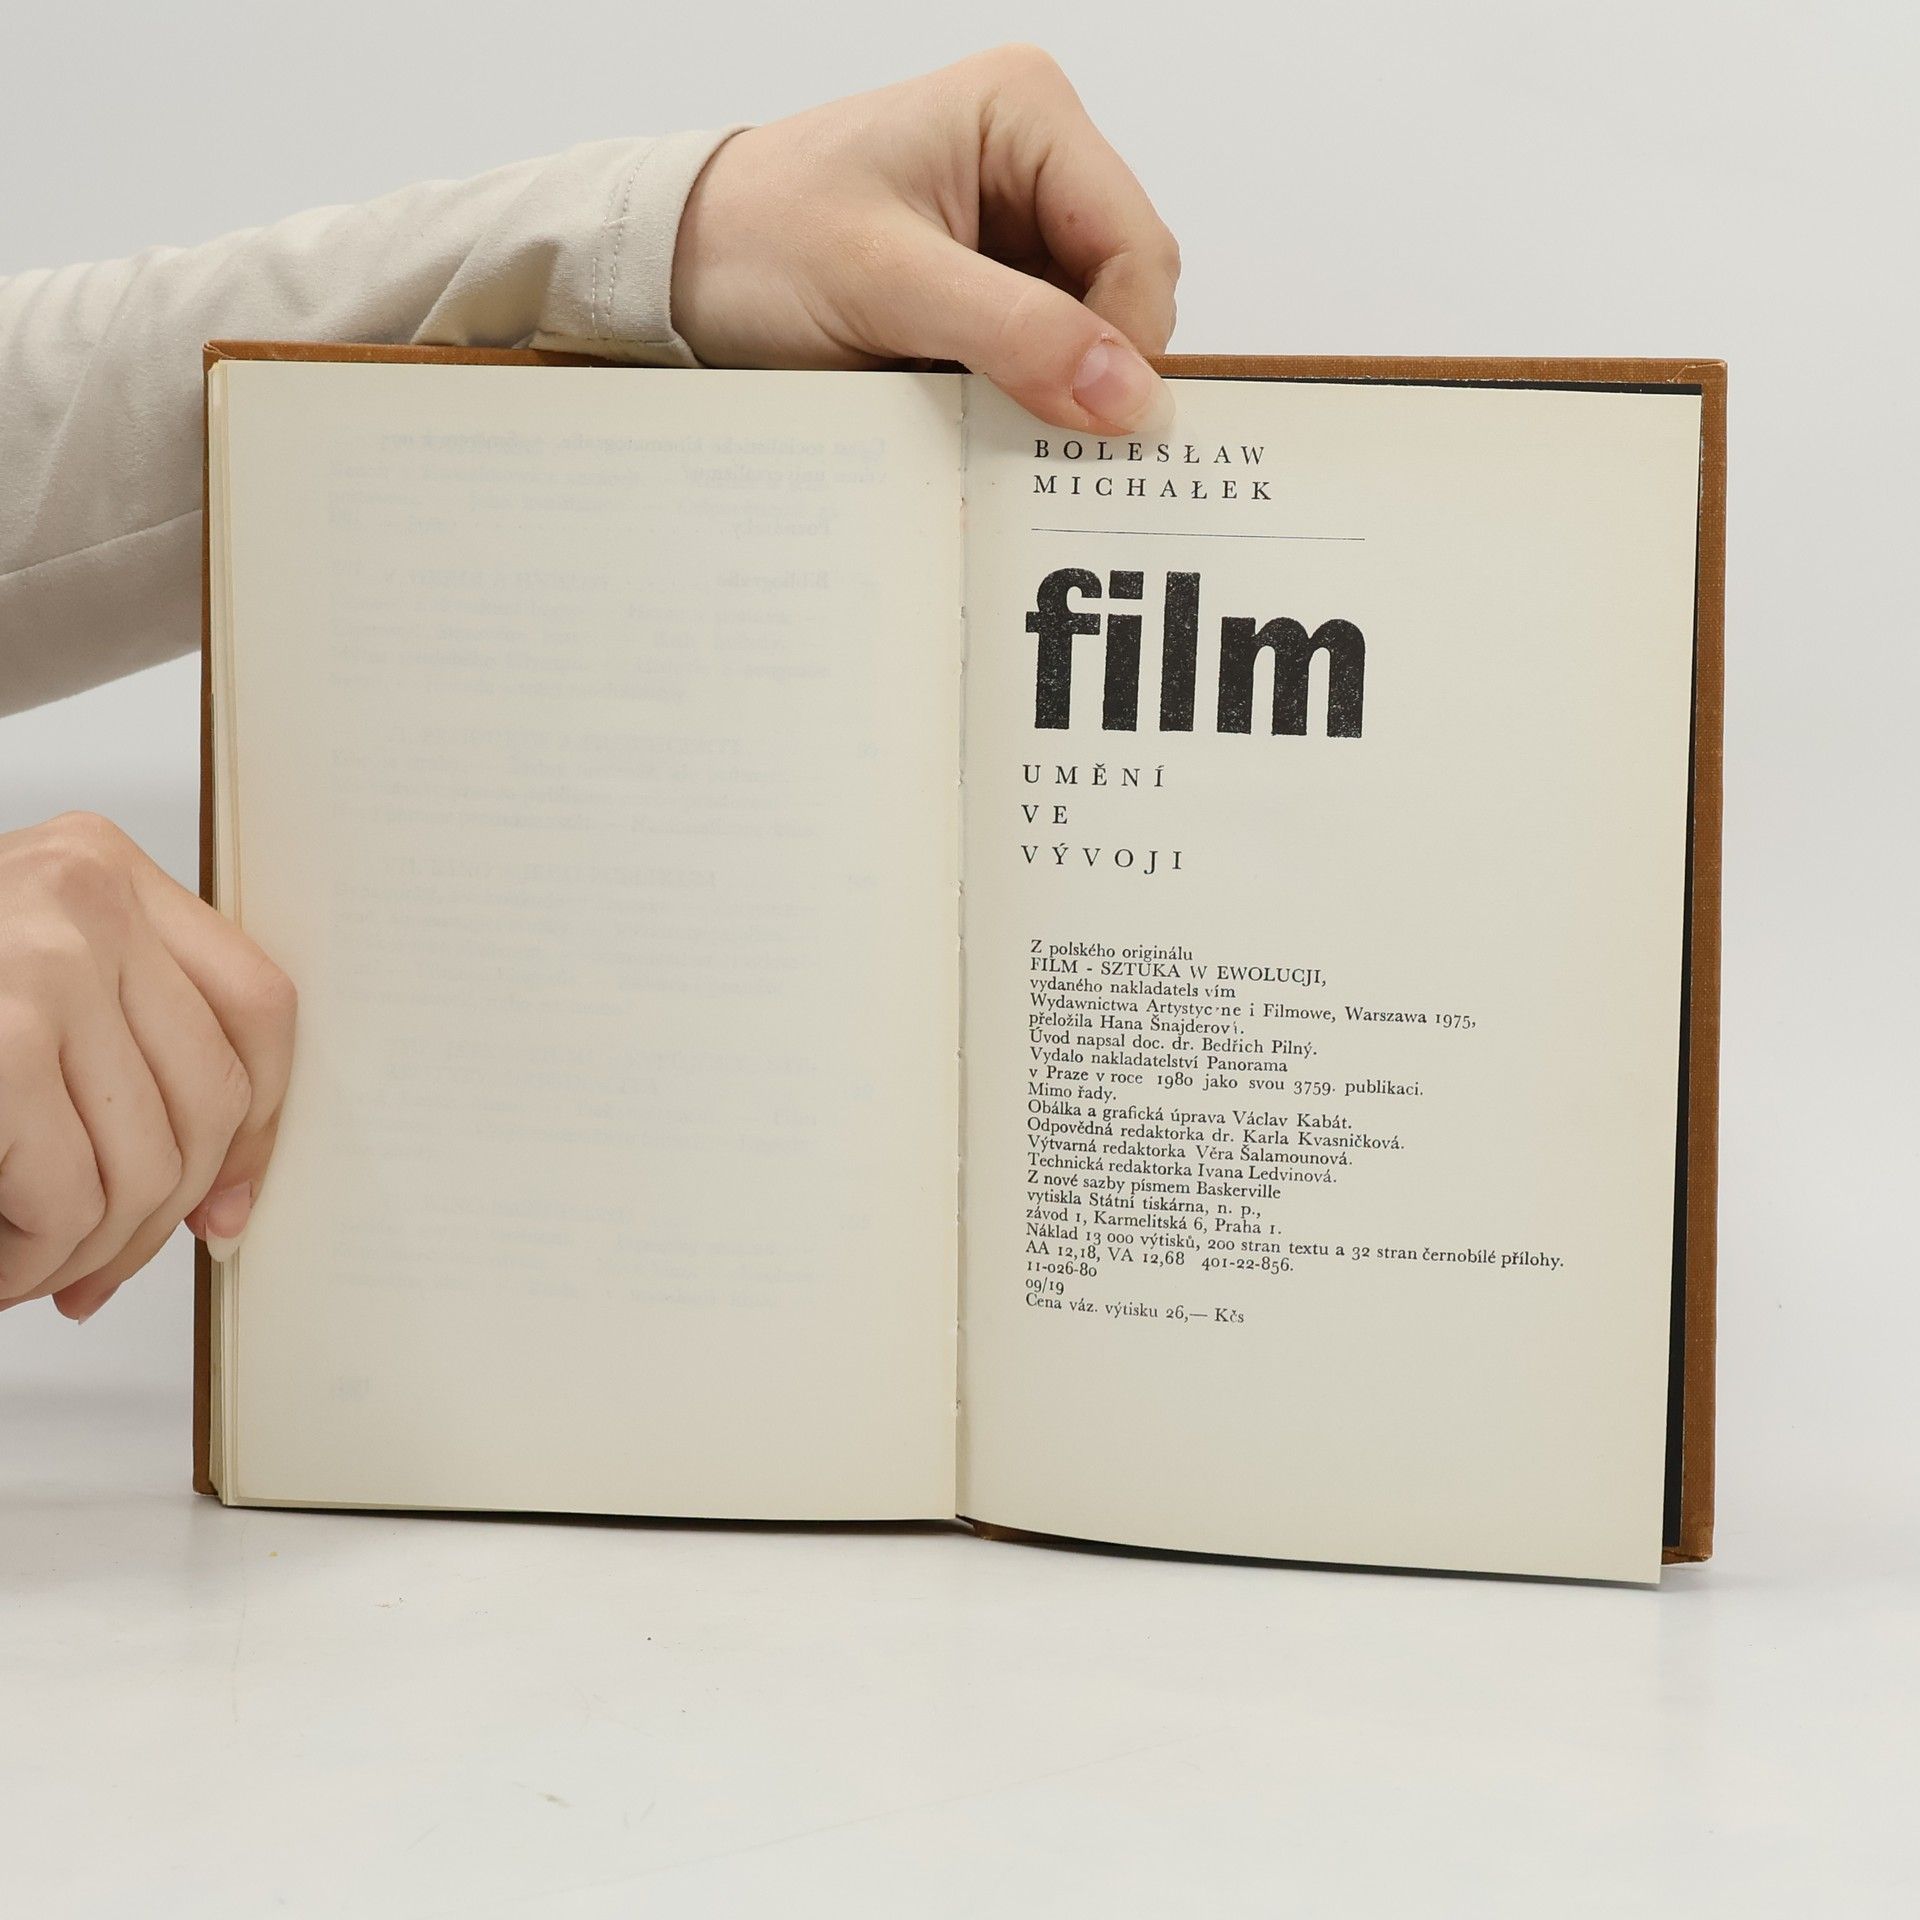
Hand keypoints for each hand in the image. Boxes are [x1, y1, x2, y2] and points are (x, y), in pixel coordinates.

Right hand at [0, 813, 294, 1320]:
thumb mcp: (22, 985)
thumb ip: (118, 1045)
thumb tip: (223, 1192)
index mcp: (101, 868)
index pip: (258, 1007)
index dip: (260, 1126)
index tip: (227, 1202)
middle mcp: (84, 895)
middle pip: (214, 1097)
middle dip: (162, 1214)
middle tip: (99, 1266)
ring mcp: (41, 960)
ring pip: (150, 1162)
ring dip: (90, 1249)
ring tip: (31, 1266)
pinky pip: (69, 1195)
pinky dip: (32, 1256)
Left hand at [672, 44, 1179, 435]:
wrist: (675, 272)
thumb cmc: (754, 246)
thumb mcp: (887, 287)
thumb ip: (1017, 335)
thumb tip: (1128, 395)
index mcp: (1025, 113)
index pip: (1138, 245)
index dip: (1125, 343)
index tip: (1086, 422)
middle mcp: (1035, 160)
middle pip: (1126, 292)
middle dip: (1087, 368)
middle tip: (1020, 423)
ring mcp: (1014, 226)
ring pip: (1091, 335)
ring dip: (1049, 387)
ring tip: (969, 403)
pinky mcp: (989, 285)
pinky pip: (1043, 357)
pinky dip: (1018, 395)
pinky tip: (963, 401)